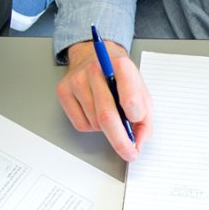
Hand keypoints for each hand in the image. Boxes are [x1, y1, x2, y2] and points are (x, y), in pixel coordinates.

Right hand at [57, 40, 152, 161]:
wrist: (92, 56)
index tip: (137, 133)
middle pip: (107, 116)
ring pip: (94, 123)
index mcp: (121, 66)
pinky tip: (94, 112)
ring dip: (105, 129)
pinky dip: (91, 127)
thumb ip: (144, 118)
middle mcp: (97, 70)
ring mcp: (77, 80)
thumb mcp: (140, 90)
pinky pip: (80, 124)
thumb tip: (138, 142)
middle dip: (120, 141)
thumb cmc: (119, 76)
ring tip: (108, 113)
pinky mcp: (64, 91)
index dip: (135, 119)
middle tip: (128, 153)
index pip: (129, 99)